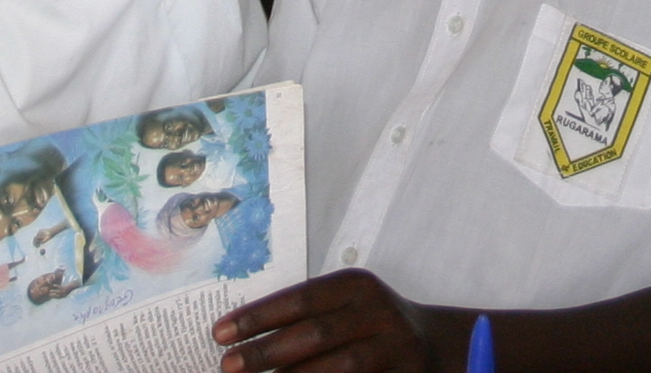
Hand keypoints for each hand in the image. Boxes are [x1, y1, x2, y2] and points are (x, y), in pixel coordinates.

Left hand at [215, 270, 443, 372]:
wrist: (431, 346)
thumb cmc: (371, 324)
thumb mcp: (346, 305)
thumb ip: (307, 316)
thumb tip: (244, 339)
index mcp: (357, 286)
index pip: (300, 299)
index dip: (259, 317)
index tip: (219, 333)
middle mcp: (378, 313)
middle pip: (316, 334)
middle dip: (267, 352)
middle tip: (228, 366)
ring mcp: (394, 347)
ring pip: (339, 367)